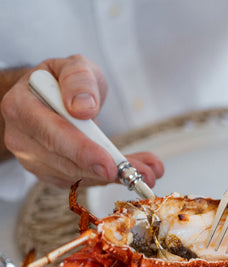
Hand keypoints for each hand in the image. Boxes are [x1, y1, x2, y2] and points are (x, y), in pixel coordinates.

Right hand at [0, 55, 162, 188]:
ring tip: (149, 172)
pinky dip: (112, 178)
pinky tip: (135, 172)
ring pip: (77, 176)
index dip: (81, 151)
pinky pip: (83, 180)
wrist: (56, 95)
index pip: (51, 134)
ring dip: (117, 177)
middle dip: (107, 170)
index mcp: (21, 106)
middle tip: (143, 174)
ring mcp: (34, 158)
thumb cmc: (64, 80)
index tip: (109, 164)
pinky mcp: (51, 172)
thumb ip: (78, 80)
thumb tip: (82, 107)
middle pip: (65, 162)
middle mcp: (22, 136)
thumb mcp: (75, 67)